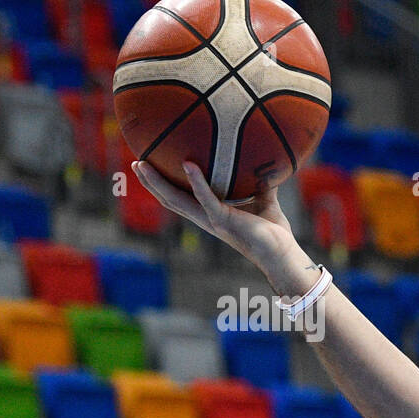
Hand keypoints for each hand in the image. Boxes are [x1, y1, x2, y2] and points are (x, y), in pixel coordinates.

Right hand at [131, 159, 293, 266]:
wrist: (282, 254)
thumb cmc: (274, 233)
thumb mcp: (265, 202)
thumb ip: (261, 185)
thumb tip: (268, 163)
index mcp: (211, 215)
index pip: (181, 200)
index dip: (164, 186)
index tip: (152, 169)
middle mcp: (206, 219)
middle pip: (170, 199)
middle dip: (151, 183)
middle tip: (136, 163)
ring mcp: (212, 221)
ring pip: (176, 200)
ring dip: (158, 182)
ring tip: (142, 164)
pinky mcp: (223, 220)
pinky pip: (205, 198)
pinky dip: (196, 181)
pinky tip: (187, 163)